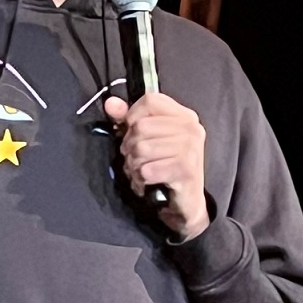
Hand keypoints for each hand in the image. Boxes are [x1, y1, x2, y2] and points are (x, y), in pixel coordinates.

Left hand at [104, 93, 208, 240]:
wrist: (186, 201)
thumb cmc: (166, 167)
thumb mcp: (148, 139)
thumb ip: (128, 119)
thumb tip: (110, 103)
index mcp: (184, 115)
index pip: (150, 100)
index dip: (133, 115)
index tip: (132, 131)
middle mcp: (191, 128)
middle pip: (142, 126)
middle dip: (130, 146)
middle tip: (136, 158)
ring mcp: (191, 148)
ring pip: (142, 149)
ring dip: (135, 165)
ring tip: (142, 170)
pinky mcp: (186, 169)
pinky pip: (148, 169)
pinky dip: (142, 178)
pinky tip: (148, 181)